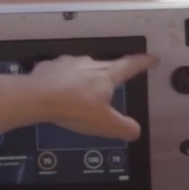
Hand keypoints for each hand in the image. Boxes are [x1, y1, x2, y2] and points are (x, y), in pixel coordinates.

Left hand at [26, 54, 157, 139]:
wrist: (37, 98)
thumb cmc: (73, 107)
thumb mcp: (105, 123)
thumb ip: (124, 127)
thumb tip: (134, 131)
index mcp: (106, 75)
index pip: (130, 65)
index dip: (143, 62)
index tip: (151, 58)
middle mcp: (89, 64)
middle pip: (106, 65)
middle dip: (111, 73)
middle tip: (112, 82)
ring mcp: (68, 63)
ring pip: (82, 68)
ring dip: (84, 77)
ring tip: (81, 92)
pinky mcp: (50, 66)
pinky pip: (60, 71)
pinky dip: (62, 80)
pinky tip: (59, 90)